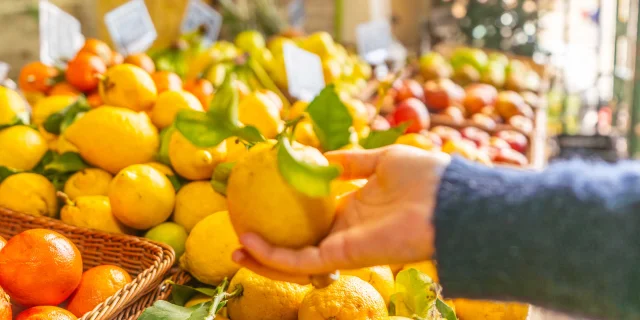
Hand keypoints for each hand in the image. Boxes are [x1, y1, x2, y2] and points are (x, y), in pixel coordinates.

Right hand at [232, 145, 450, 282]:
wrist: (450, 198)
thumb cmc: (424, 177)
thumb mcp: (381, 160)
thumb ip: (351, 162)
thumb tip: (320, 157)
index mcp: (354, 210)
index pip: (313, 220)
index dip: (287, 216)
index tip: (260, 202)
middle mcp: (345, 232)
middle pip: (299, 245)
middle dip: (269, 246)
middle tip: (239, 232)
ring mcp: (344, 247)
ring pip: (295, 262)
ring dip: (263, 259)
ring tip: (235, 248)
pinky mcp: (345, 256)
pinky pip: (302, 261)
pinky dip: (274, 256)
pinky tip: (249, 242)